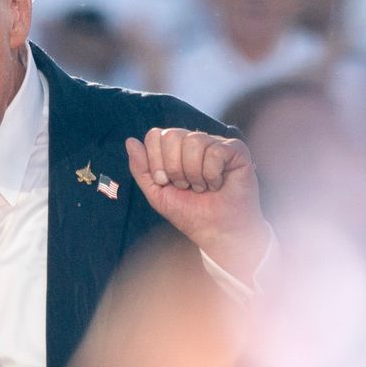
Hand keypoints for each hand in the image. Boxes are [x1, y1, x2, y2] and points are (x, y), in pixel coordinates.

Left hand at [125, 128, 268, 280]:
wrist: (216, 232)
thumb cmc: (189, 213)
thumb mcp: (156, 193)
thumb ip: (141, 169)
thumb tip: (130, 141)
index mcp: (174, 149)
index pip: (155, 135)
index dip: (155, 161)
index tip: (165, 183)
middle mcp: (194, 141)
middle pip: (172, 135)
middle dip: (173, 168)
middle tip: (184, 186)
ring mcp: (215, 143)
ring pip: (194, 142)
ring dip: (193, 174)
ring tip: (201, 188)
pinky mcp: (235, 150)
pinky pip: (215, 152)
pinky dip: (212, 175)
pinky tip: (217, 184)